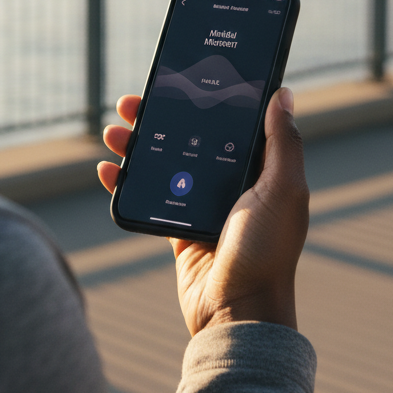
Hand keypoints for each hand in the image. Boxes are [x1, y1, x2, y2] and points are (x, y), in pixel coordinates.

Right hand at [98, 88, 308, 334]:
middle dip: (159, 118)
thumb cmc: (267, 253)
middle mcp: (230, 183)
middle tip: (132, 102)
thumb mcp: (283, 191)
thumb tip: (284, 93)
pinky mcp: (177, 227)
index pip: (227, 122)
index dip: (204, 98)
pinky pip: (148, 195)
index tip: (179, 79)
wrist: (237, 314)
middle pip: (188, 137)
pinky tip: (107, 169)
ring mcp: (200, 204)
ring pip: (163, 162)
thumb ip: (283, 143)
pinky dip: (126, 182)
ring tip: (113, 132)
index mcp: (258, 170)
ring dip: (136, 145)